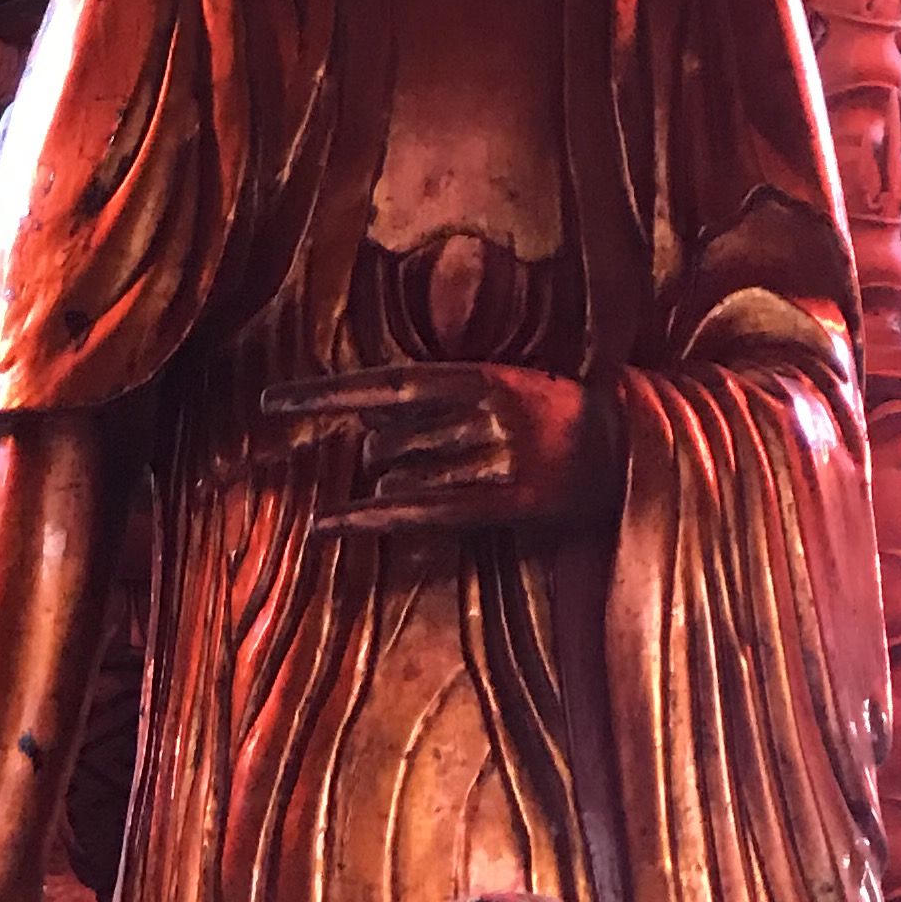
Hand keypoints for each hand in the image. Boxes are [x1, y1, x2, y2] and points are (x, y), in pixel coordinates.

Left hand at [263, 364, 621, 536]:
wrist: (630, 447)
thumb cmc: (556, 412)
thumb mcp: (502, 383)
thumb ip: (439, 397)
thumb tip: (365, 419)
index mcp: (479, 377)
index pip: (382, 385)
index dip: (324, 396)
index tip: (271, 403)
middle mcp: (482, 416)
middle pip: (388, 439)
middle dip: (382, 450)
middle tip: (413, 454)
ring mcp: (495, 462)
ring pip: (403, 475)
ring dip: (397, 481)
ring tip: (446, 474)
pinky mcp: (505, 505)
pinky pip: (419, 514)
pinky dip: (366, 519)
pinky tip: (323, 524)